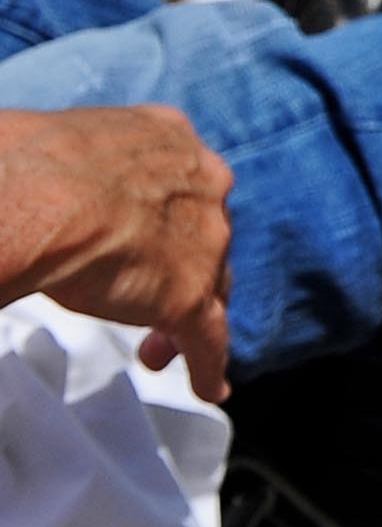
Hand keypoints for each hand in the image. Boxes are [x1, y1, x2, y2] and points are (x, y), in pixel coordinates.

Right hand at [0, 107, 235, 398]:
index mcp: (167, 139)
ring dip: (187, 318)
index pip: (180, 185)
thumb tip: (25, 174)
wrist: (39, 196)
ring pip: (211, 284)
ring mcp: (204, 241)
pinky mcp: (190, 295)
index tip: (141, 236)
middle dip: (180, 265)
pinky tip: (210, 388)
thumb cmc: (26, 164)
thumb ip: (74, 169)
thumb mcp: (60, 146)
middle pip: (205, 233)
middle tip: (146, 294)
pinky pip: (210, 338)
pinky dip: (209, 365)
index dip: (163, 215)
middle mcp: (201, 183)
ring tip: (155, 352)